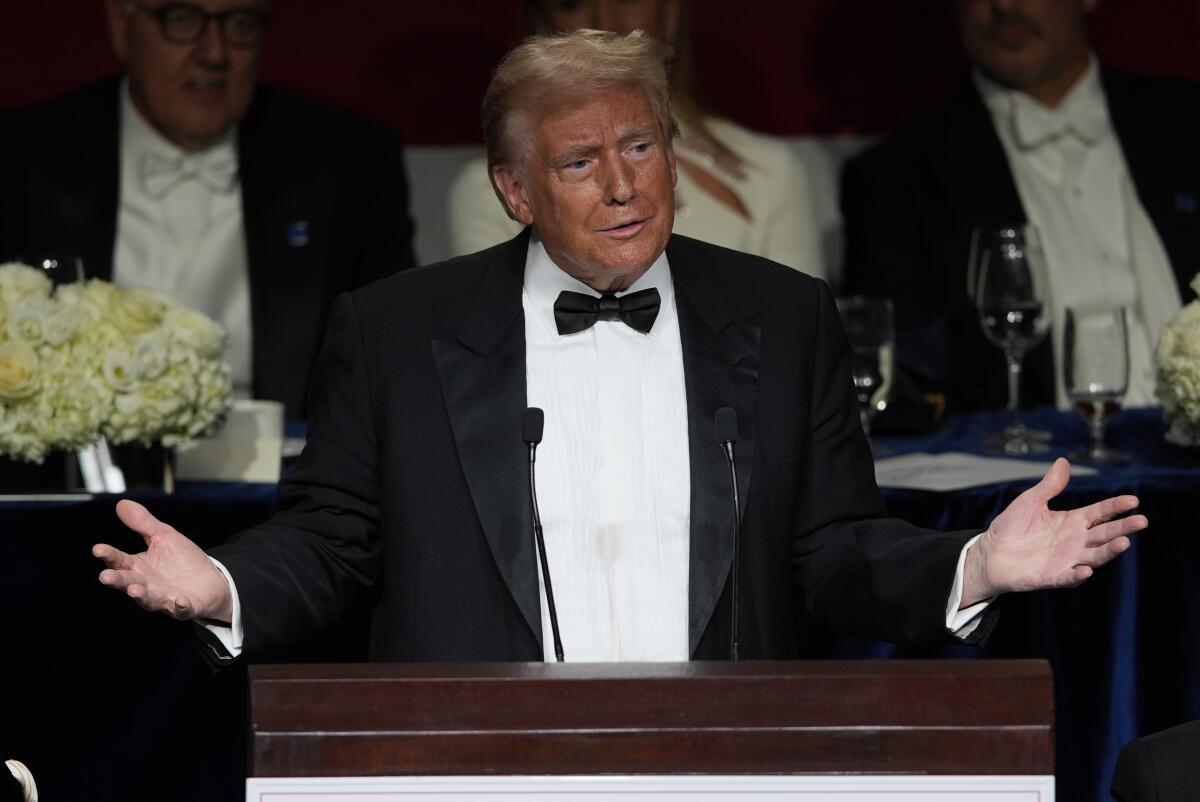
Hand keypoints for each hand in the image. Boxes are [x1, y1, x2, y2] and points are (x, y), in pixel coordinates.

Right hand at [92, 499, 232, 622]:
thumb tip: (121, 503)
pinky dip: (181, 606)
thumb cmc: (182, 560)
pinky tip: (180, 601)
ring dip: (141, 595)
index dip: (109, 555)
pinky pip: (182, 609)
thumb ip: (143, 523)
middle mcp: (147, 585)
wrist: (211, 580)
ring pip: (149, 599)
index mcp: (139, 567)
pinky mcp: (186, 608)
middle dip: (118, 580)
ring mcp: (165, 598)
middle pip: (129, 582)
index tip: (98, 548)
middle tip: (105, 576)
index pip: (120, 561)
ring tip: (135, 590)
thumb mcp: (163, 536)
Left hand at [962, 458, 1147, 606]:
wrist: (990, 554)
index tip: (1133, 501)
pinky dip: (1078, 575)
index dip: (1116, 507)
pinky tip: (1086, 570)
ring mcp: (1067, 560)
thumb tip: (1063, 461)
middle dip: (1122, 528)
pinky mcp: (1053, 576)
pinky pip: (1068, 577)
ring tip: (1123, 543)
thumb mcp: (1030, 502)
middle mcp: (1075, 541)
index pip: (1100, 512)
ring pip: (1094, 556)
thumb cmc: (1011, 527)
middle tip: (1141, 521)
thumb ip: (1049, 486)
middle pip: (1104, 533)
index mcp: (1072, 522)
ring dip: (1109, 551)